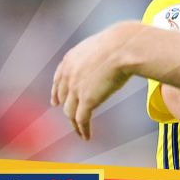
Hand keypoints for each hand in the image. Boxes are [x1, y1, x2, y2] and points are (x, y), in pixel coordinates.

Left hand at [51, 22, 138, 139]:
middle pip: (63, 97)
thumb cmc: (121, 42)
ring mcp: (76, 89)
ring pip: (70, 112)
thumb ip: (98, 54)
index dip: (56, 92)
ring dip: (74, 123)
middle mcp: (69, 75)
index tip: (56, 101)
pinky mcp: (87, 100)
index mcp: (70, 59)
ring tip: (80, 131)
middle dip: (64, 106)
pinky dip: (83, 130)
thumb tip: (111, 53)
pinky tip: (87, 136)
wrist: (124, 47)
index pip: (58, 79)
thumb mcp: (101, 45)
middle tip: (67, 114)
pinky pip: (82, 120)